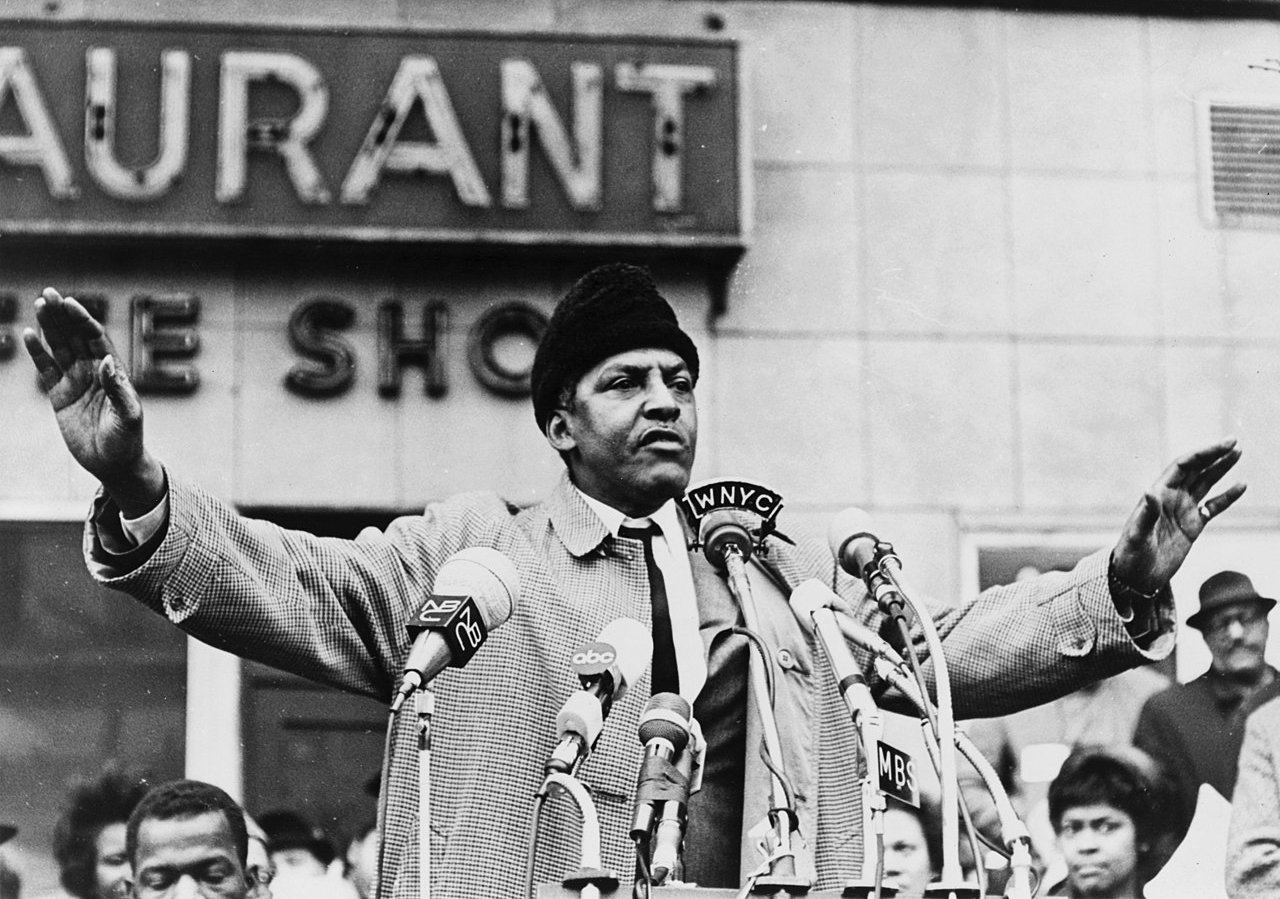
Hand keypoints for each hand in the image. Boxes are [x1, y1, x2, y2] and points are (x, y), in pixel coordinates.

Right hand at [23, 287, 164, 516]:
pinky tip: (29, 334)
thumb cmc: (127, 439)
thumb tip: (106, 362)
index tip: (70, 303)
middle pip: (75, 336)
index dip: (83, 320)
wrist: (113, 463)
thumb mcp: (129, 415)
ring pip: (59, 347)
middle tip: (48, 293)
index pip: (95, 338)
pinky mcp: (60, 395)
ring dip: (49, 326)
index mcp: (113, 370)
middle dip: (62, 315)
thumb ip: (118, 388)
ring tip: (39, 305)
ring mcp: (75, 381)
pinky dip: (38, 352)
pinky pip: (46, 369)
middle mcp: (93, 371)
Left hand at [1112, 438, 1245, 592]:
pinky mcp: (1192, 526)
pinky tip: (1240, 486)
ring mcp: (1183, 510)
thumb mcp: (1137, 535)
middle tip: (1235, 441)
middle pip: (1196, 469)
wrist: (1136, 577)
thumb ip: (1146, 514)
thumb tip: (1150, 491)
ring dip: (1221, 468)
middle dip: (1214, 454)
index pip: (1182, 466)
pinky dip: (1227, 496)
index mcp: (1158, 494)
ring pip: (1205, 483)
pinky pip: (1213, 506)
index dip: (1202, 453)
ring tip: (1238, 453)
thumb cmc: (1131, 555)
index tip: (1222, 445)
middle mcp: (1171, 498)